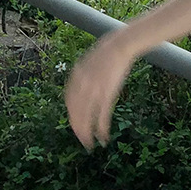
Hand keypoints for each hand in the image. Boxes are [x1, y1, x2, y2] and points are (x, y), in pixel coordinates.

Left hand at [64, 30, 135, 150]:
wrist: (121, 44)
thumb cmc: (107, 52)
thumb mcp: (89, 62)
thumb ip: (82, 76)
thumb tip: (79, 88)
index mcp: (76, 76)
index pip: (70, 102)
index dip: (72, 116)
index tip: (75, 125)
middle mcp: (82, 85)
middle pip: (76, 112)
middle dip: (78, 129)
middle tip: (82, 141)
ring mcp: (95, 89)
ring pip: (87, 117)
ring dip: (87, 133)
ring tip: (89, 144)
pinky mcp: (108, 93)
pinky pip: (102, 115)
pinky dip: (101, 128)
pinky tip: (103, 137)